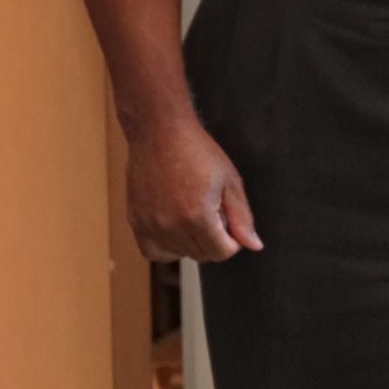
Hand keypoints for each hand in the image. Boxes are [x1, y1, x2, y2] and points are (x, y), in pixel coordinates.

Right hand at [125, 115, 261, 262]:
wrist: (159, 132)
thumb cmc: (196, 151)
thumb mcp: (230, 181)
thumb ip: (242, 217)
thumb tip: (253, 245)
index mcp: (197, 216)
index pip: (221, 252)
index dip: (232, 240)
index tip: (230, 222)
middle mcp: (171, 226)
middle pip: (201, 255)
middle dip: (213, 239)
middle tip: (212, 212)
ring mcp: (150, 225)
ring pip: (179, 254)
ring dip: (191, 242)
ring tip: (192, 214)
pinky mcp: (135, 220)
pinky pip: (152, 251)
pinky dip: (165, 247)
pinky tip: (174, 229)